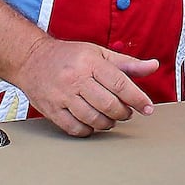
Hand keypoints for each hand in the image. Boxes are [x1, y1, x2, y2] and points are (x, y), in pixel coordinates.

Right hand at [15, 37, 159, 135]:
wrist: (30, 58)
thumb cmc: (69, 56)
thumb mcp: (99, 53)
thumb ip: (127, 63)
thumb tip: (153, 66)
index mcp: (90, 62)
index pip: (120, 84)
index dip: (138, 99)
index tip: (147, 108)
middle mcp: (75, 78)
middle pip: (108, 104)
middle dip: (123, 113)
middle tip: (126, 112)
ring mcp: (62, 95)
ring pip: (93, 118)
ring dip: (108, 123)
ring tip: (111, 118)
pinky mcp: (51, 109)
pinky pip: (75, 128)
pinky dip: (88, 130)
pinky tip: (92, 124)